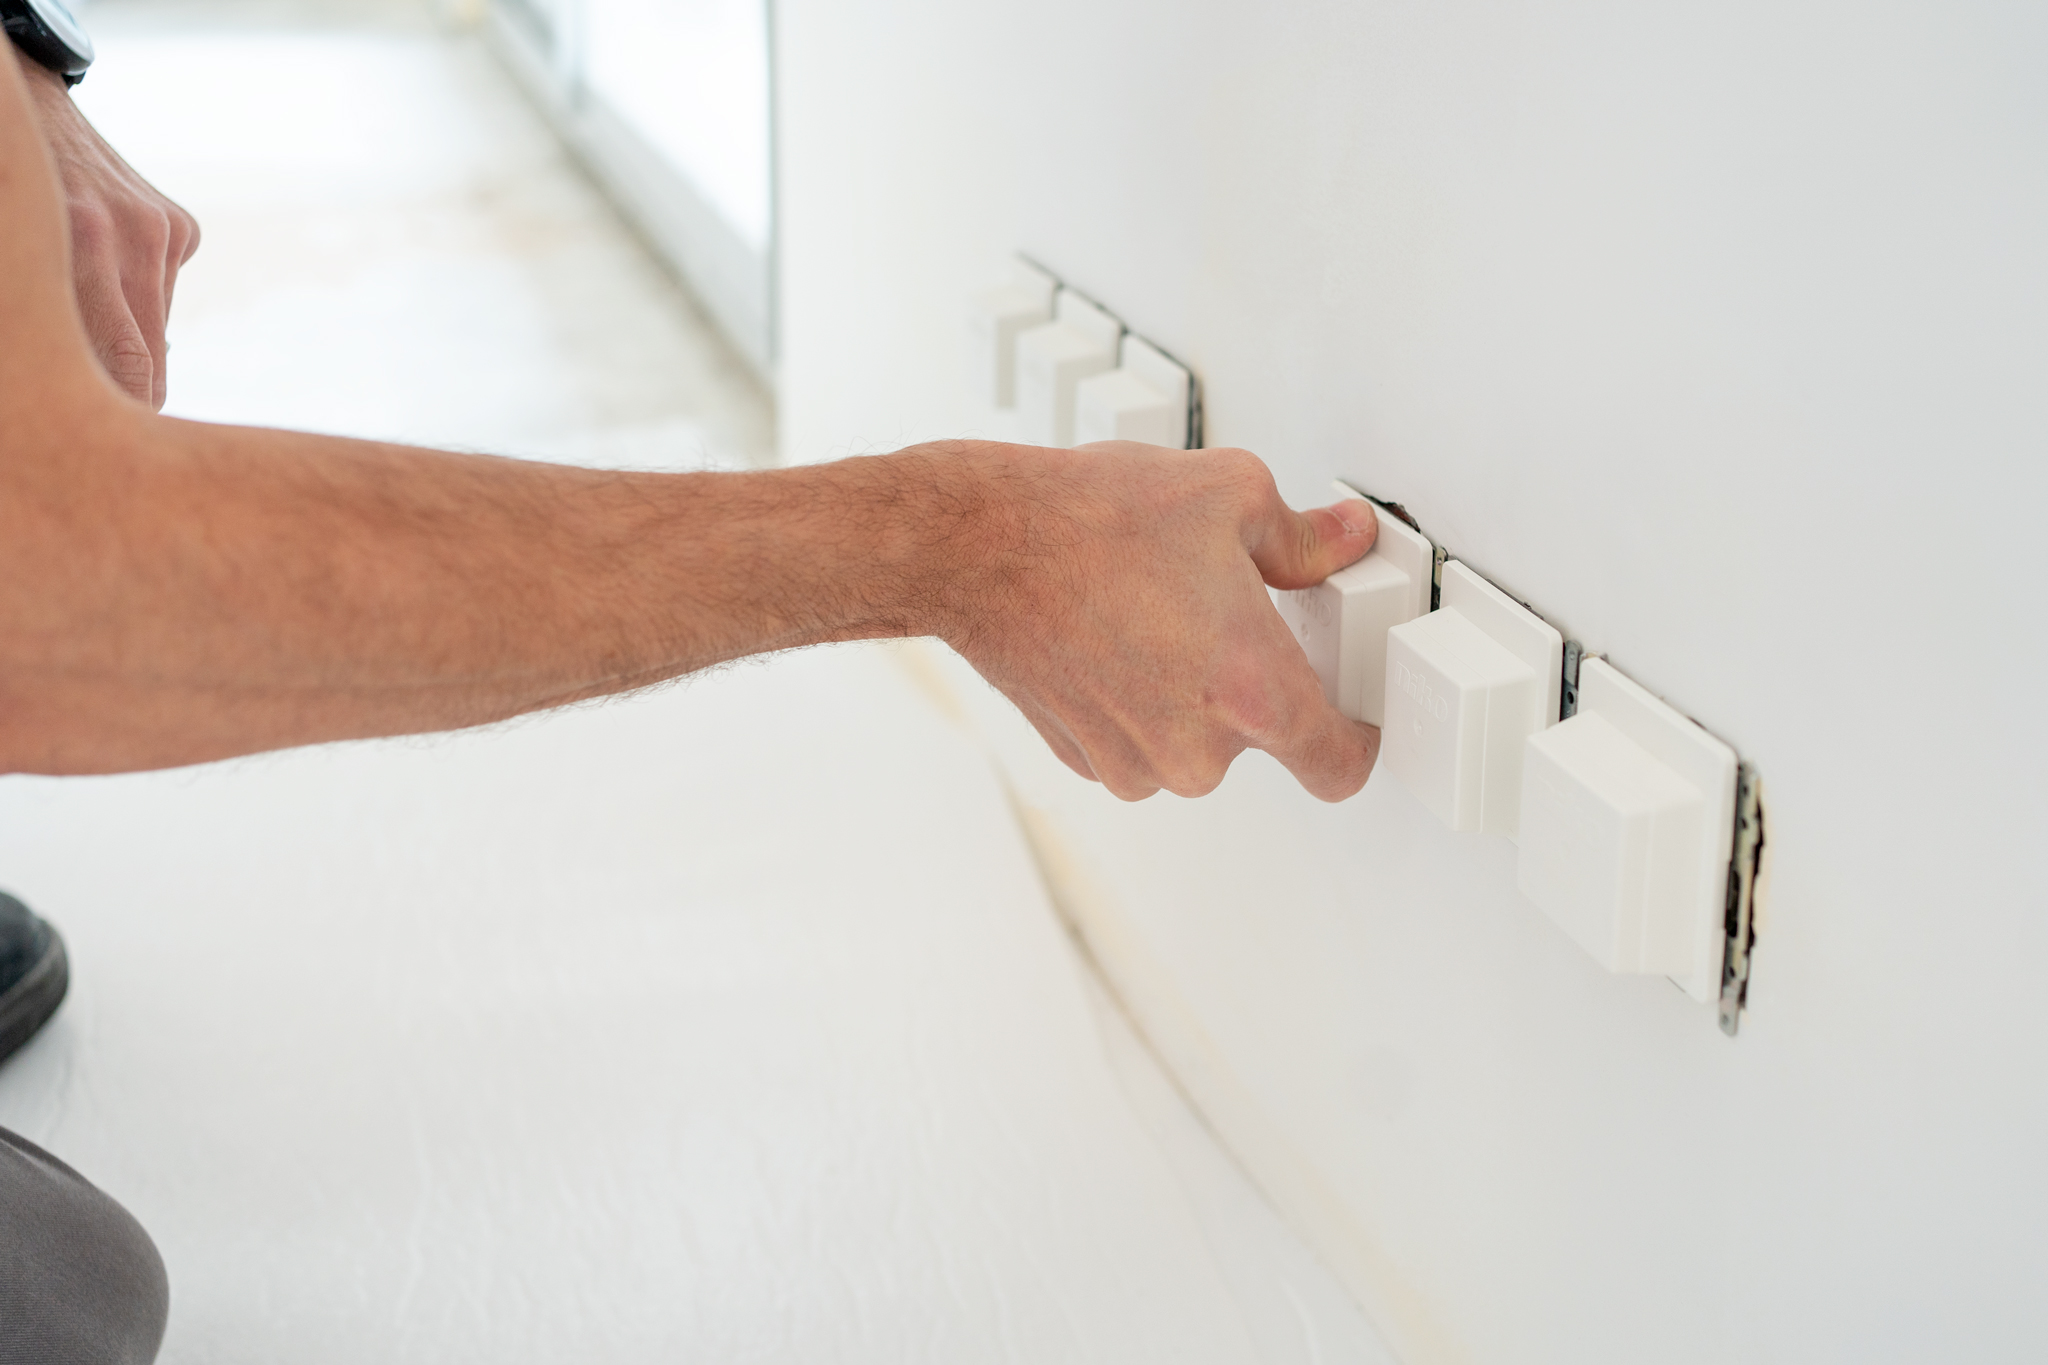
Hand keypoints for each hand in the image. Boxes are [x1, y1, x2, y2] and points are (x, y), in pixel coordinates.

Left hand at [14, 53, 198, 409]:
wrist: (21, 105)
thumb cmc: (9, 209)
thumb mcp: (26, 267)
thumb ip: (73, 323)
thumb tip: (117, 396)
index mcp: (84, 243)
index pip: (132, 370)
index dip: (128, 419)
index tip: (120, 450)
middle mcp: (130, 234)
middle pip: (151, 360)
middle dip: (133, 400)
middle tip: (114, 430)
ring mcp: (161, 229)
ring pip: (156, 330)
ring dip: (130, 343)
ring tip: (94, 327)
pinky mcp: (179, 224)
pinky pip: (163, 290)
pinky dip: (139, 298)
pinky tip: (109, 271)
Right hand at [934, 441, 1381, 802]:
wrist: (977, 546)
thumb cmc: (1090, 521)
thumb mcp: (1230, 495)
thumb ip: (1307, 538)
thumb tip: (1344, 540)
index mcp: (1253, 692)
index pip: (1339, 766)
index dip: (1354, 739)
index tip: (1349, 715)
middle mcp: (1197, 749)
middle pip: (1259, 740)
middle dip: (1248, 683)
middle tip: (1218, 614)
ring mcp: (1135, 763)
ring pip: (1193, 743)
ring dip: (1187, 694)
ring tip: (1153, 615)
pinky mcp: (1084, 760)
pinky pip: (1137, 743)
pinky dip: (1136, 701)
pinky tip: (1112, 636)